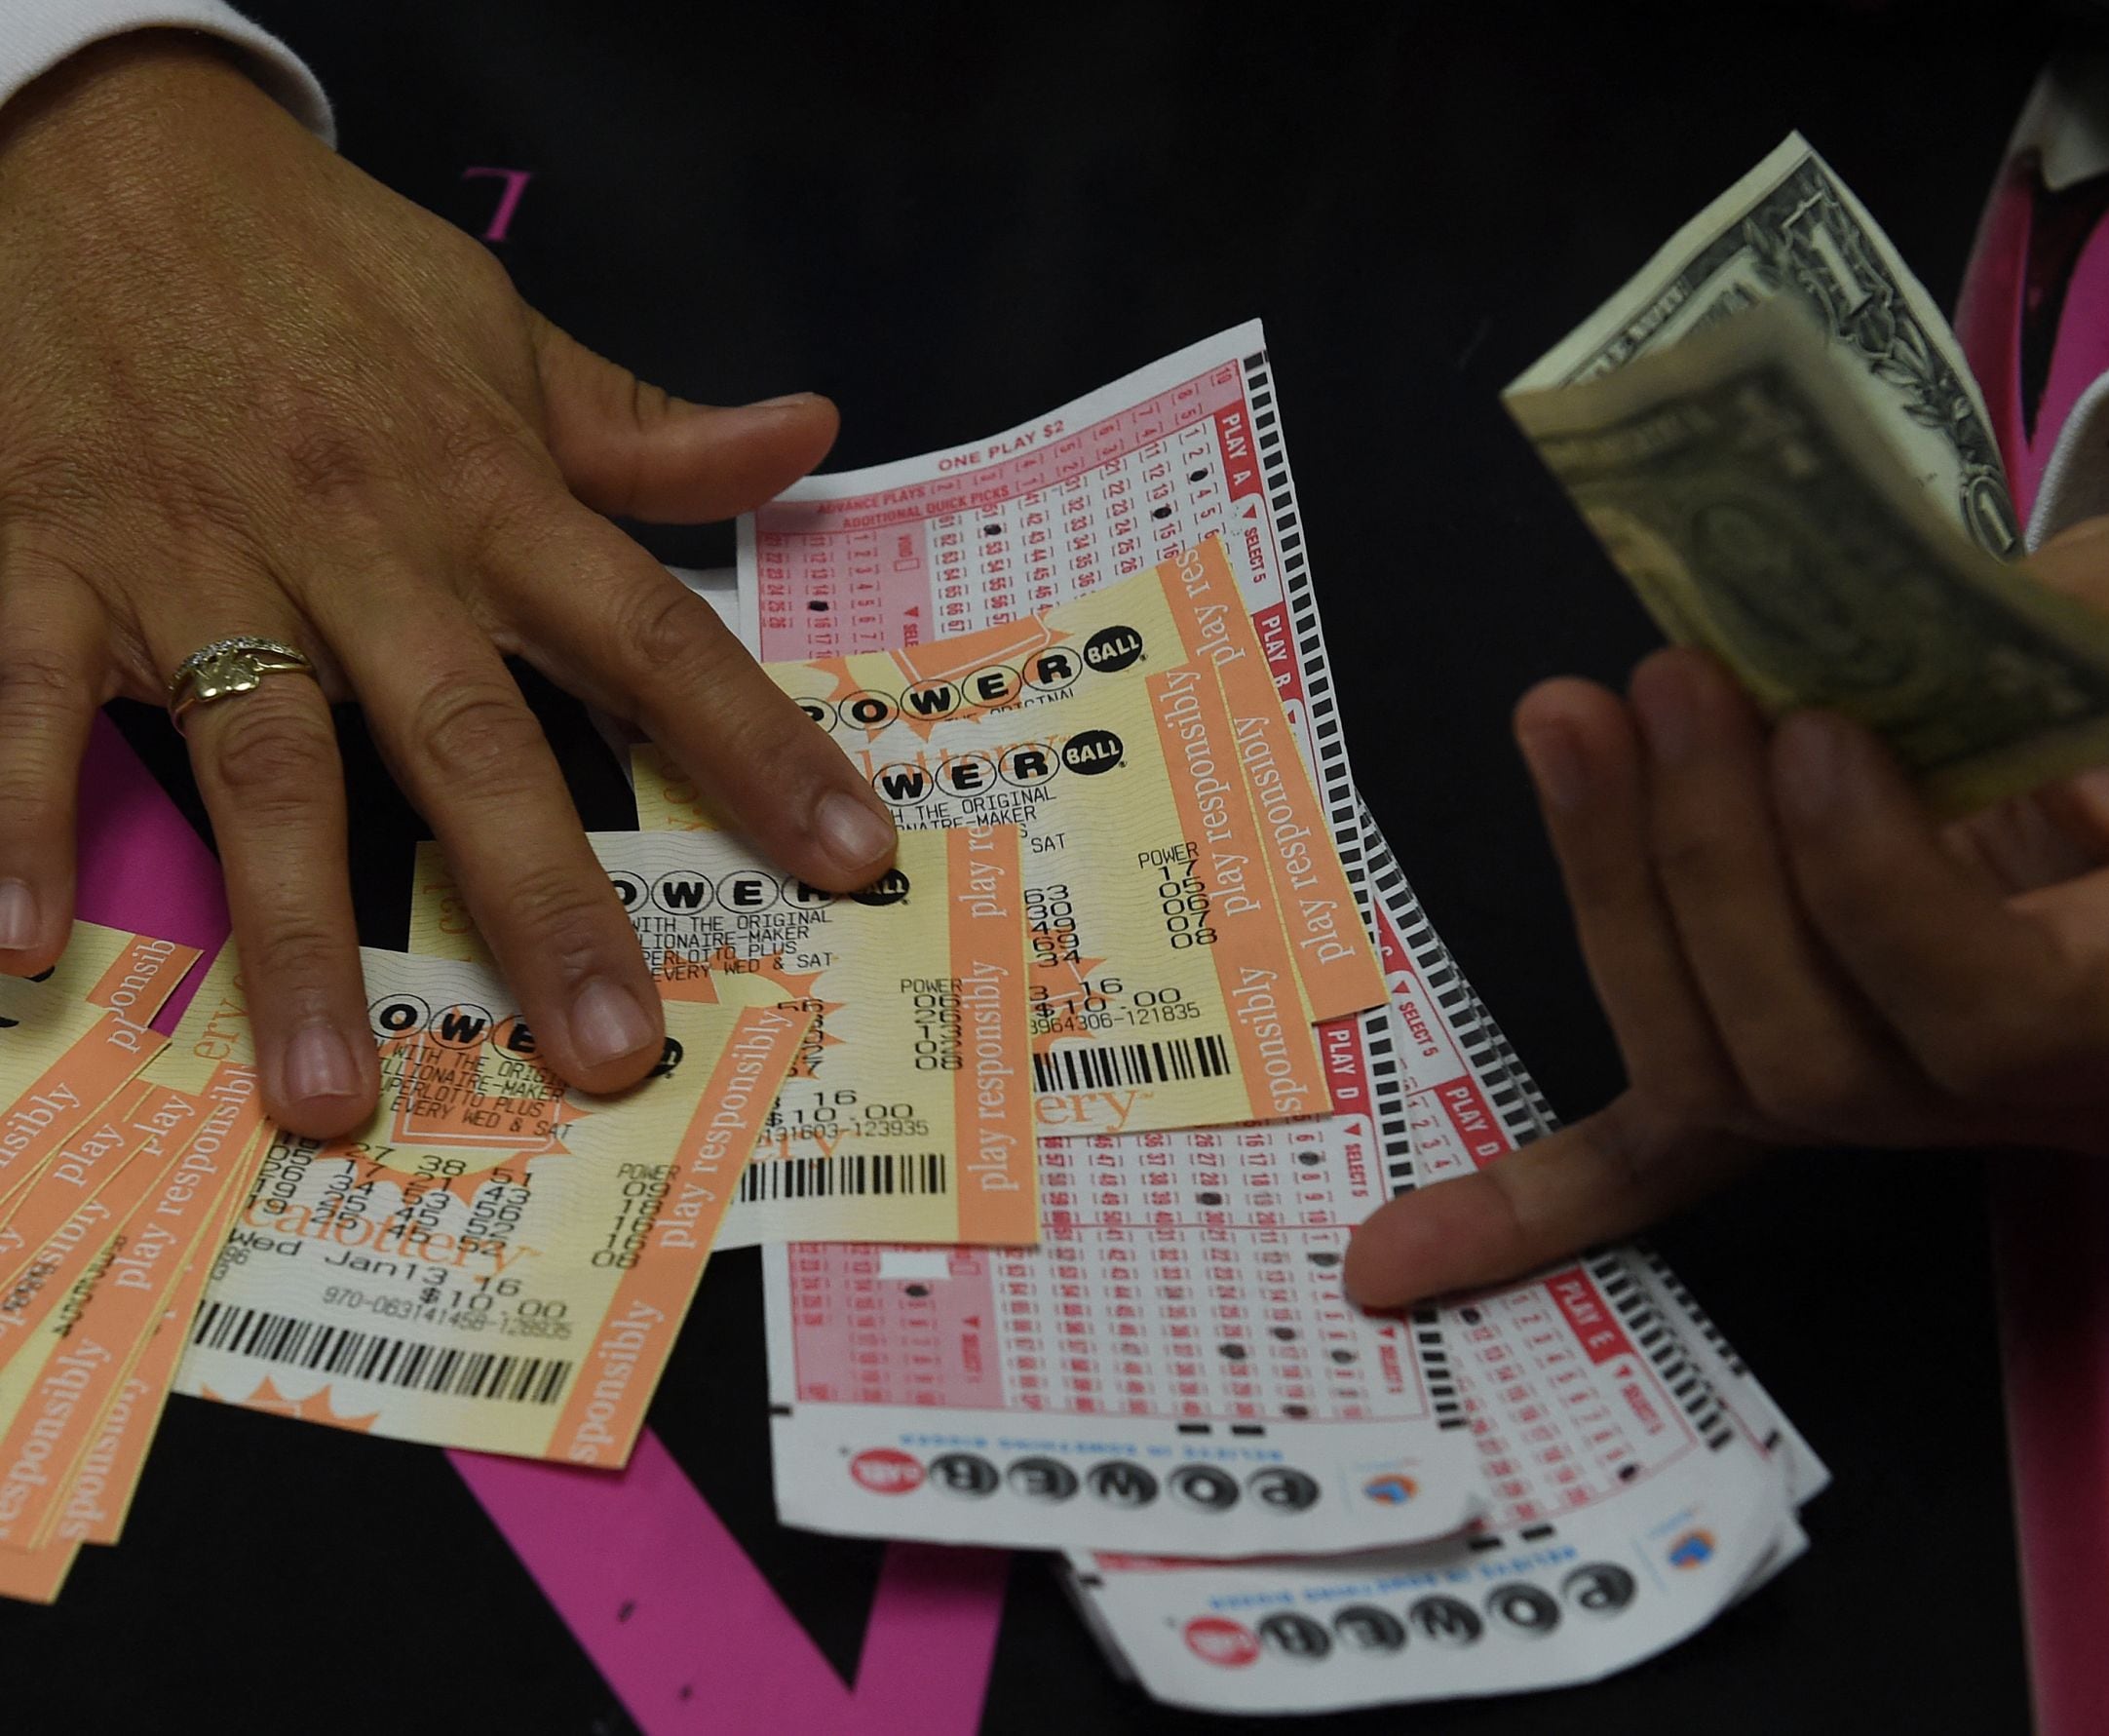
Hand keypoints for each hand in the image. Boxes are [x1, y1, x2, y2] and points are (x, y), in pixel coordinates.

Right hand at [0, 34, 894, 1132]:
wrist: (109, 146)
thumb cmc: (325, 267)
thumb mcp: (505, 331)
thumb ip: (646, 425)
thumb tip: (808, 432)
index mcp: (490, 496)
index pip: (655, 633)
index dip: (761, 746)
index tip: (850, 856)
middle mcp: (364, 547)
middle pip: (472, 742)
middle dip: (545, 901)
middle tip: (606, 1054)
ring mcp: (201, 561)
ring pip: (266, 764)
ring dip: (298, 936)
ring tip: (328, 1096)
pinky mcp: (46, 556)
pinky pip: (24, 697)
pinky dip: (11, 811)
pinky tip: (13, 948)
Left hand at [1345, 478, 2108, 1306]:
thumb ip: (2010, 638)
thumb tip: (1781, 626)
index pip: (1991, 1016)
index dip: (1874, 891)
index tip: (1819, 734)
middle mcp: (2031, 1091)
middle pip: (1813, 1058)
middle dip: (1707, 869)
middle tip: (1663, 687)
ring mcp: (1909, 1101)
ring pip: (1715, 1069)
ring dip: (1614, 898)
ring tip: (1570, 720)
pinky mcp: (1811, 1066)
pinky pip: (1669, 1155)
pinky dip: (1535, 1196)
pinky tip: (1399, 1260)